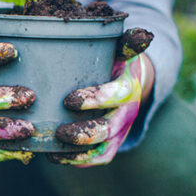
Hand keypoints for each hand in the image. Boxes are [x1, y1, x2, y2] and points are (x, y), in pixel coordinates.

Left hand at [49, 28, 154, 166]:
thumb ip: (126, 42)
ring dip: (79, 152)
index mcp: (129, 86)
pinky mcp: (111, 143)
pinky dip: (77, 161)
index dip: (96, 99)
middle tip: (60, 132)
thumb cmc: (114, 60)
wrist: (129, 80)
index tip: (69, 101)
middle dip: (85, 133)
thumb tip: (142, 34)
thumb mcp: (120, 48)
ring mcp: (119, 131)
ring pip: (103, 148)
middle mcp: (126, 111)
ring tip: (53, 149)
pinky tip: (54, 157)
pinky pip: (98, 158)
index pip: (118, 95)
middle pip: (110, 129)